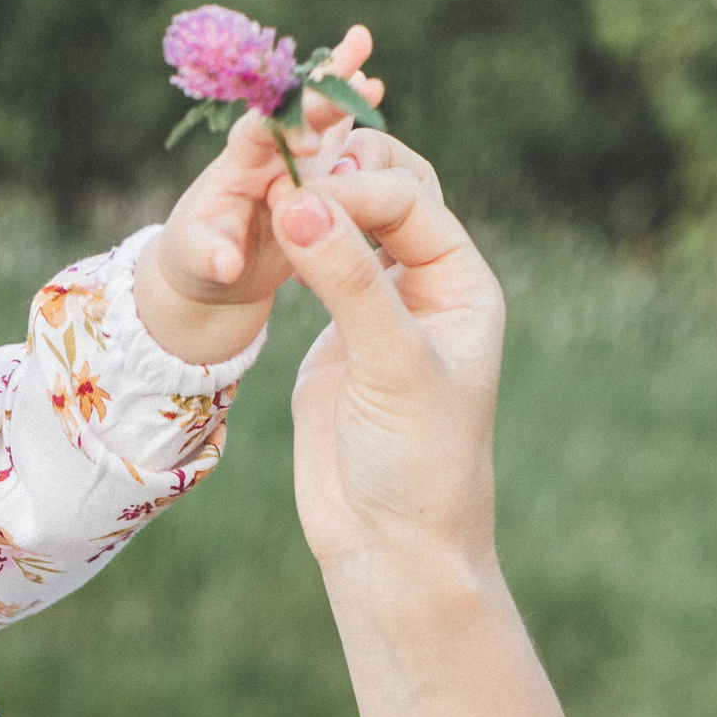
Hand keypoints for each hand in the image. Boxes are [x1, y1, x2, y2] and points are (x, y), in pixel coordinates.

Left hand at [133, 82, 365, 365]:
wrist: (213, 270)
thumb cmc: (198, 262)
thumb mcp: (197, 264)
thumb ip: (211, 257)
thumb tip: (226, 264)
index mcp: (238, 165)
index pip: (259, 137)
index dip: (283, 132)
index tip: (309, 140)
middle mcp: (266, 149)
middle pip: (294, 110)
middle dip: (322, 90)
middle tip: (352, 57)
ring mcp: (291, 155)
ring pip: (318, 112)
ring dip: (339, 79)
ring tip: (360, 41)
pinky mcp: (312, 168)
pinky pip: (336, 134)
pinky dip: (352, 110)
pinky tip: (373, 83)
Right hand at [265, 140, 564, 716]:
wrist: (390, 548)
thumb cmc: (416, 465)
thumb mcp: (389, 367)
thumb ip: (348, 282)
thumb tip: (299, 203)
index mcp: (462, 283)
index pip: (406, 199)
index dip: (351, 186)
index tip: (294, 195)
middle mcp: (426, 285)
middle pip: (387, 188)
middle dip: (336, 170)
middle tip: (276, 168)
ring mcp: (378, 307)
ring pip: (349, 220)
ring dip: (310, 198)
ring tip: (259, 187)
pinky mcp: (336, 336)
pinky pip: (314, 263)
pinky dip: (288, 239)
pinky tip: (255, 230)